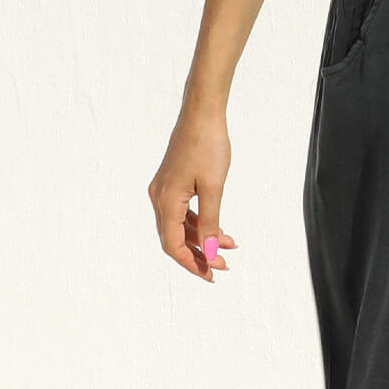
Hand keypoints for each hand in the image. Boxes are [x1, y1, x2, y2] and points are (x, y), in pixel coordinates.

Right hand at [148, 113, 237, 283]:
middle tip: (222, 267)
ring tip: (229, 246)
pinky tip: (219, 229)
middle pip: (174, 239)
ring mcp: (164, 189)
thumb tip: (211, 253)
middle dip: (198, 255)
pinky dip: (199, 223)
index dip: (191, 263)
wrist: (202, 113)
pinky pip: (182, 212)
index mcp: (166, 201)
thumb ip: (211, 222)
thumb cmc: (208, 145)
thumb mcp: (214, 187)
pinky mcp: (172, 182)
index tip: (212, 274)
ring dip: (201, 239)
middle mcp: (159, 197)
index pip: (172, 245)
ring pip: (179, 226)